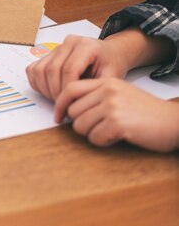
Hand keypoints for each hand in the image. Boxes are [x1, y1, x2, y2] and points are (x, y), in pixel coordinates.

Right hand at [26, 35, 131, 100]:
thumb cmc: (110, 64)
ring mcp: (56, 47)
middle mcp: (68, 43)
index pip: (69, 69)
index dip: (67, 89)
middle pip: (52, 69)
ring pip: (40, 70)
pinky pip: (33, 69)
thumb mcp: (112, 77)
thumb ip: (95, 88)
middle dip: (55, 92)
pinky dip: (38, 83)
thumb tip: (78, 104)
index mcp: (86, 46)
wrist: (108, 53)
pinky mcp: (47, 53)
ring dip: (46, 89)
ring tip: (58, 99)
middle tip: (64, 105)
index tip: (71, 103)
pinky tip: (50, 90)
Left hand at [55, 78, 178, 151]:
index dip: (60, 105)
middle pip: (73, 112)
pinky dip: (103, 142)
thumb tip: (67, 110)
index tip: (58, 117)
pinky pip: (94, 138)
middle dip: (82, 124)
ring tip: (111, 131)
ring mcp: (112, 106)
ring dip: (92, 134)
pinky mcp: (117, 123)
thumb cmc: (147, 112)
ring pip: (80, 126)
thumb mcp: (121, 94)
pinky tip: (118, 137)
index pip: (70, 89)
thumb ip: (96, 96)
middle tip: (100, 128)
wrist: (175, 122)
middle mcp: (107, 91)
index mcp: (106, 82)